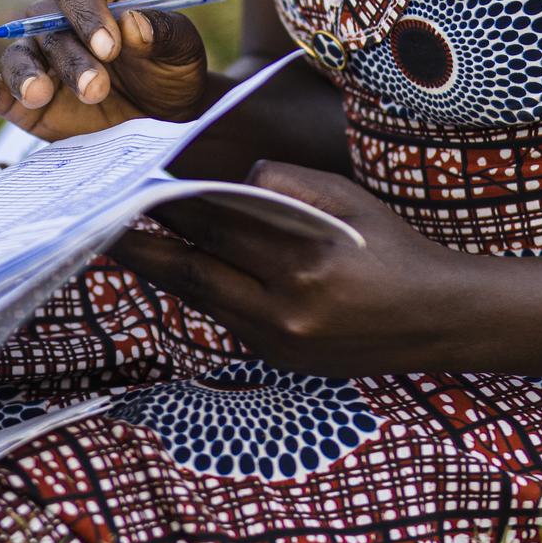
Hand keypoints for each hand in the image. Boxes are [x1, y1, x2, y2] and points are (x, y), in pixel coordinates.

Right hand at [0, 0, 208, 137]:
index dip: (87, 11)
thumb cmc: (169, 70)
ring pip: (19, 58)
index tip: (110, 45)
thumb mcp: (181, 48)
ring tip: (41, 95)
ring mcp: (37, 58)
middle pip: (48, 27)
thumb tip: (133, 24)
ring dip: (29, 76)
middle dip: (72, 59)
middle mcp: (55, 20)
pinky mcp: (21, 98)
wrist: (163, 118)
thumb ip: (161, 33)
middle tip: (97, 88)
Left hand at [114, 162, 467, 375]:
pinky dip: (200, 293)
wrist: (440, 318)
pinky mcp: (282, 360)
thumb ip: (284, 183)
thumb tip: (225, 182)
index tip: (134, 186)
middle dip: (145, 246)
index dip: (170, 206)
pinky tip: (176, 270)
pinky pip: (227, 320)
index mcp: (306, 258)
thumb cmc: (390, 246)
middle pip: (195, 270)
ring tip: (124, 244)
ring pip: (203, 300)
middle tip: (101, 222)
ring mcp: (282, 341)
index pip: (217, 225)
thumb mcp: (346, 199)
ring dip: (162, 272)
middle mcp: (289, 307)